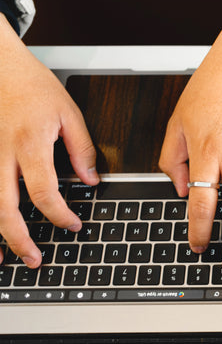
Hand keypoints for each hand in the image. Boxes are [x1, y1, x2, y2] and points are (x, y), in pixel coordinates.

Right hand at [0, 16, 98, 266]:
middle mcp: (0, 154)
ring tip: (7, 258)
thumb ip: (81, 149)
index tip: (73, 224)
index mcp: (29, 144)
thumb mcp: (68, 112)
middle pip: (5, 209)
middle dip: (20, 239)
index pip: (44, 193)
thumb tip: (91, 180)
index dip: (60, 215)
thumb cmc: (31, 84)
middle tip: (35, 259)